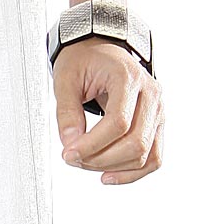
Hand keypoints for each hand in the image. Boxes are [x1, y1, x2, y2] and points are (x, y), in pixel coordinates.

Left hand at [53, 40, 163, 185]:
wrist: (100, 48)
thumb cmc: (84, 59)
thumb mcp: (66, 78)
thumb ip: (67, 112)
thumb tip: (70, 144)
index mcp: (128, 77)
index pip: (119, 122)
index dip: (93, 144)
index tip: (68, 153)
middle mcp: (150, 94)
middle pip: (136, 142)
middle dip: (101, 159)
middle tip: (73, 159)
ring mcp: (158, 110)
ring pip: (147, 154)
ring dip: (114, 168)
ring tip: (86, 163)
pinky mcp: (156, 124)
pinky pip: (153, 157)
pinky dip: (133, 172)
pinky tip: (108, 175)